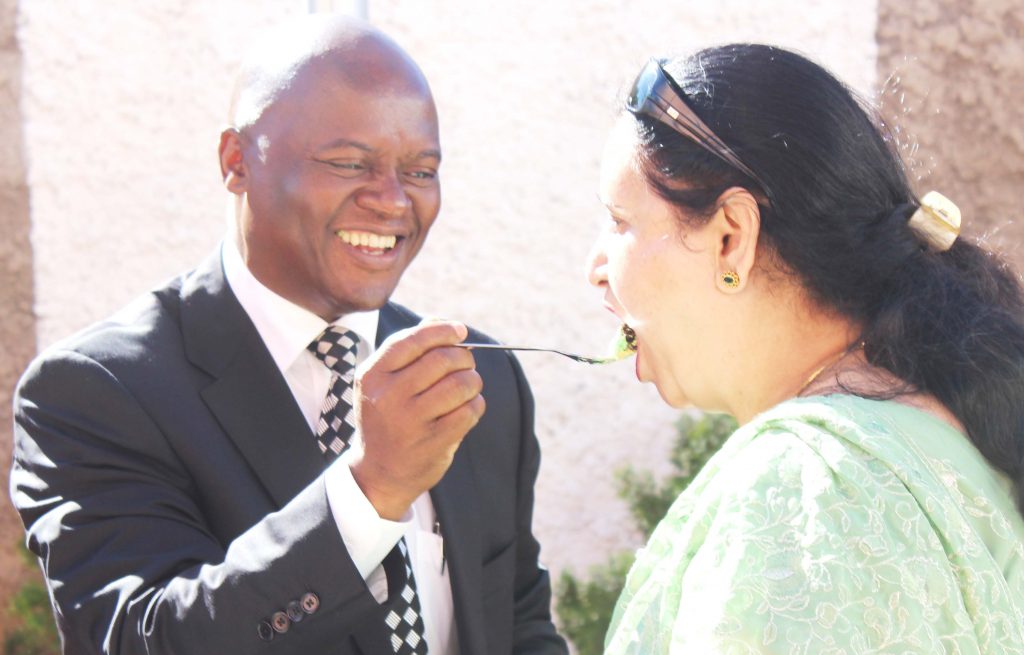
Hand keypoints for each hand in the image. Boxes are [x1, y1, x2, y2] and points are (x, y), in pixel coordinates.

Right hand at [348, 320, 485, 519]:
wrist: (378, 473)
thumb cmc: (387, 418)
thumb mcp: (383, 383)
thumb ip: (409, 350)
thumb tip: (442, 322)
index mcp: (372, 375)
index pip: (413, 340)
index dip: (443, 331)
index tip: (460, 332)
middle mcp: (388, 396)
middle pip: (442, 360)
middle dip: (464, 357)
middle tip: (466, 364)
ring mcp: (410, 421)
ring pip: (460, 384)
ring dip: (473, 381)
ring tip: (468, 387)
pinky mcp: (433, 442)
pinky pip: (469, 411)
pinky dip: (476, 405)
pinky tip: (467, 408)